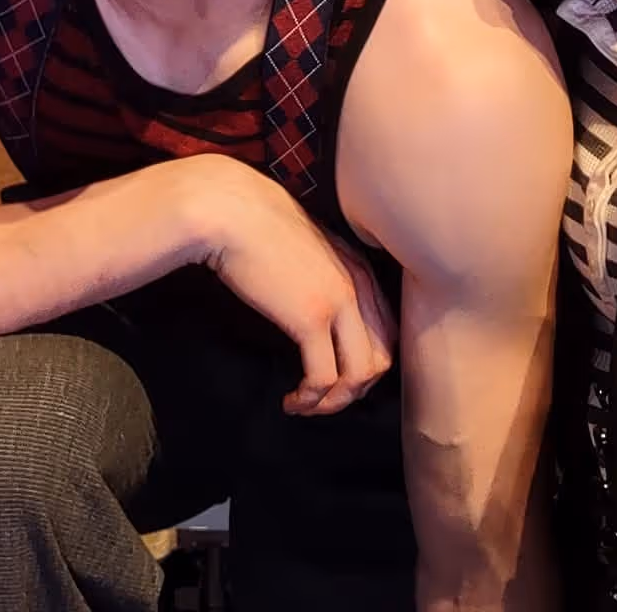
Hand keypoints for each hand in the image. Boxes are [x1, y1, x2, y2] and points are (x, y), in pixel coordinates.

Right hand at [189, 155, 395, 415]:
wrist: (230, 211)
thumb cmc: (255, 222)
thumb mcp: (305, 245)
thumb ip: (321, 270)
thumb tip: (311, 299)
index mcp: (359, 269)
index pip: (386, 332)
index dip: (365, 363)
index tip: (337, 375)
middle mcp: (358, 287)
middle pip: (380, 359)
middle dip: (354, 390)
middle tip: (324, 399)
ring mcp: (338, 304)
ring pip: (357, 376)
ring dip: (333, 402)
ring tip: (305, 406)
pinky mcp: (310, 319)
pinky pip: (323, 377)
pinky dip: (310, 398)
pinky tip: (291, 399)